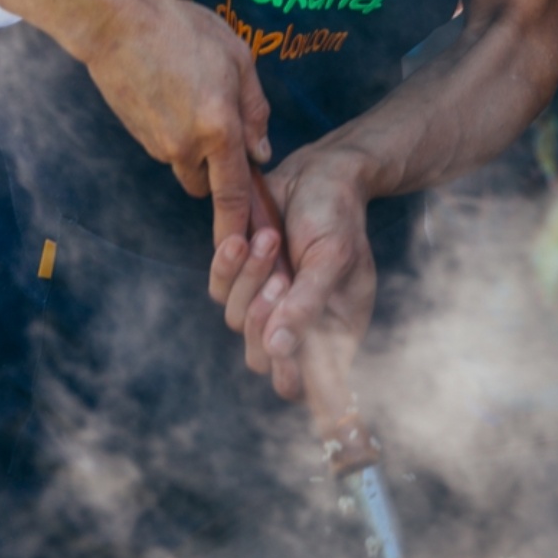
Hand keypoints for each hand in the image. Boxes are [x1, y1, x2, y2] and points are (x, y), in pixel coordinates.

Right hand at [59, 0, 271, 253]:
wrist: (116, 22)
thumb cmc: (182, 31)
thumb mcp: (237, 58)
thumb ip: (254, 110)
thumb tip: (261, 151)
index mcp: (219, 129)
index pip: (234, 192)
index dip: (241, 224)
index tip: (245, 248)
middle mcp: (186, 145)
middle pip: (206, 183)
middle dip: (216, 169)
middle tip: (220, 122)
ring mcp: (156, 143)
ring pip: (184, 161)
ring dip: (193, 144)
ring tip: (191, 92)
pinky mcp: (136, 134)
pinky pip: (164, 144)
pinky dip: (172, 129)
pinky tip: (171, 90)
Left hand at [214, 145, 376, 410]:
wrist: (319, 173)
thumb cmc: (338, 216)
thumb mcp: (332, 259)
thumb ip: (308, 304)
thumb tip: (279, 349)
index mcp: (333, 330)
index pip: (307, 384)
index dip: (292, 379)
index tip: (284, 358)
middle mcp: (298, 324)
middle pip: (261, 358)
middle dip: (263, 319)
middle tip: (282, 280)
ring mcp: (266, 302)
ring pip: (237, 320)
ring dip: (251, 279)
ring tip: (272, 240)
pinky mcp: (241, 278)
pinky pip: (219, 289)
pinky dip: (228, 265)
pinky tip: (243, 239)